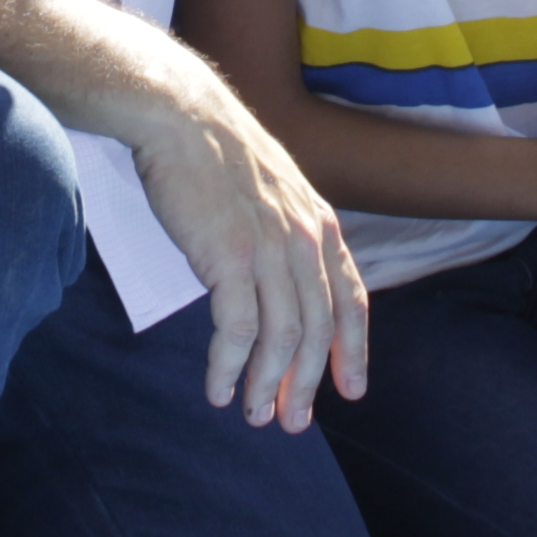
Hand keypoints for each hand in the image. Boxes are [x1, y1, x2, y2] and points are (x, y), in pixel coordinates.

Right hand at [126, 80, 368, 429]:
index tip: (351, 389)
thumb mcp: (277, 188)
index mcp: (321, 224)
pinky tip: (217, 389)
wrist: (182, 116)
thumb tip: (285, 279)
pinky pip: (236, 331)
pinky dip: (228, 367)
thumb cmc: (218, 152)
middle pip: (317, 331)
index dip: (354, 350)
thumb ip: (290, 232)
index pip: (351, 300)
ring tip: (255, 415)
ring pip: (281, 339)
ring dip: (267, 385)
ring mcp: (269, 251)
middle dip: (307, 384)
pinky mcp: (228, 259)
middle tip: (293, 421)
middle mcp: (305, 241)